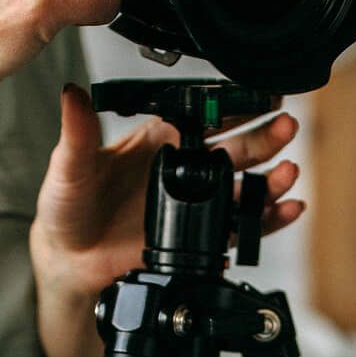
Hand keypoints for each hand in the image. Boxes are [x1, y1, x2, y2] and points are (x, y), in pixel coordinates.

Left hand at [30, 85, 305, 309]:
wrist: (72, 262)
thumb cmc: (68, 211)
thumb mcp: (69, 168)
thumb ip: (78, 133)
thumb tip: (72, 95)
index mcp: (160, 141)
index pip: (205, 116)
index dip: (235, 105)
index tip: (260, 95)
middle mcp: (185, 169)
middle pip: (237, 148)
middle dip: (266, 137)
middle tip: (286, 127)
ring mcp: (197, 204)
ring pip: (246, 187)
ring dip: (272, 178)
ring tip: (287, 172)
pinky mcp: (203, 237)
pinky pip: (244, 226)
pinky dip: (270, 219)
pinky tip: (287, 209)